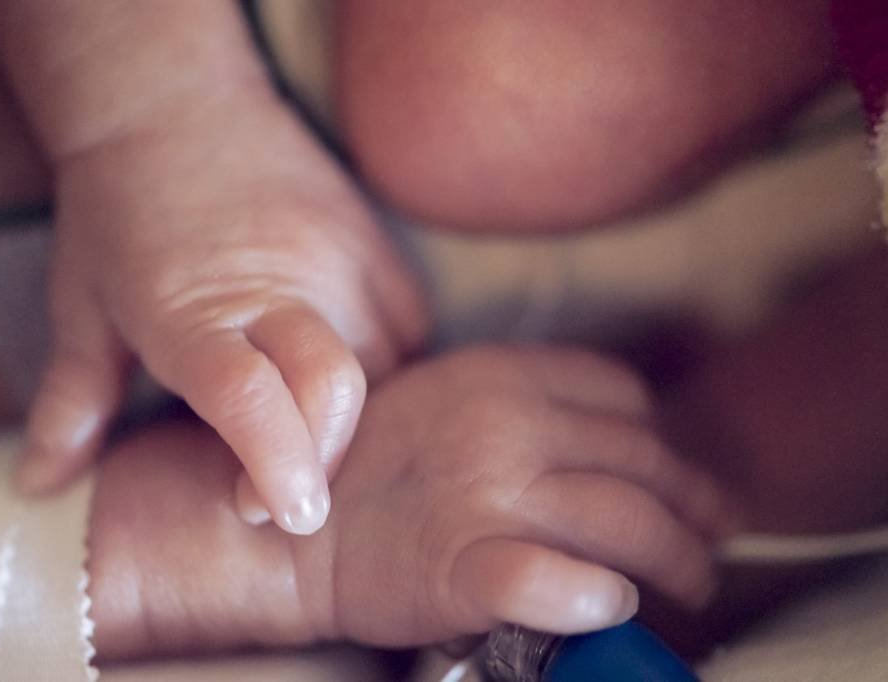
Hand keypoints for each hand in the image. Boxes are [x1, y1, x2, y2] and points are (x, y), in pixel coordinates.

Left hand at [18, 86, 426, 534]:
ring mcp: (338, 256)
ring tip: (307, 425)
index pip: (247, 394)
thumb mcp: (80, 304)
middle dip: (323, 460)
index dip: (271, 464)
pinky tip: (344, 373)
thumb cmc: (119, 213)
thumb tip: (37, 486)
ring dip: (352, 418)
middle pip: (335, 387)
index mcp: (189, 306)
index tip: (273, 515)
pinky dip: (388, 371)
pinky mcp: (375, 242)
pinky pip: (411, 332)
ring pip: (383, 368)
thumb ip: (68, 401)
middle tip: (286, 499)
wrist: (178, 103)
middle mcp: (277, 280)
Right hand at [87, 345, 729, 657]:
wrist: (285, 529)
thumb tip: (611, 439)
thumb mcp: (446, 403)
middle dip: (693, 506)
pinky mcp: (467, 564)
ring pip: (628, 521)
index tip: (673, 474)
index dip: (661, 437)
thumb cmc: (371, 470)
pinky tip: (610, 605)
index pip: (622, 395)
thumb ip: (520, 405)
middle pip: (644, 461)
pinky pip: (556, 579)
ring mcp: (488, 492)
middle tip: (708, 538)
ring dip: (675, 558)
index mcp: (500, 374)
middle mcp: (504, 424)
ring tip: (688, 581)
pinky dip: (594, 595)